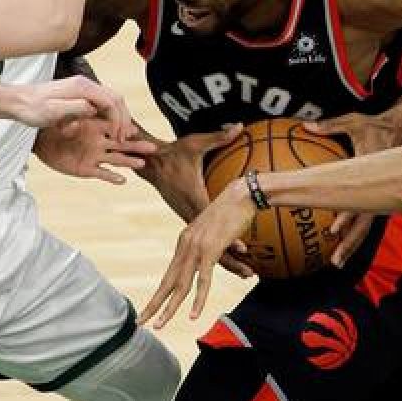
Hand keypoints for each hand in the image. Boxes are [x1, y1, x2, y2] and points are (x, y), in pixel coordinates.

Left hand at [10, 76, 130, 132]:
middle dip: (124, 118)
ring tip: (121, 134)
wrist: (18, 101)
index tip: (118, 136)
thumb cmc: (32, 107)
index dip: (118, 119)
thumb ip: (74, 108)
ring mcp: (84, 90)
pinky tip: (110, 127)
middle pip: (116, 99)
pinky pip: (102, 104)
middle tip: (125, 136)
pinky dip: (110, 116)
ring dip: (119, 117)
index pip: (111, 101)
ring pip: (111, 101)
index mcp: (82, 87)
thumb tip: (93, 108)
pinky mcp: (80, 97)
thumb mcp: (52, 110)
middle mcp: (86, 86)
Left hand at [34, 116, 155, 184]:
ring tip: (142, 164)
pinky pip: (101, 174)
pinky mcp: (86, 168)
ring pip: (115, 159)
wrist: (39, 138)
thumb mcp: (58, 114)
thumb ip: (72, 116)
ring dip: (129, 161)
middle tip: (152, 148)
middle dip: (136, 145)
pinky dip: (111, 177)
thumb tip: (82, 115)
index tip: (135, 131)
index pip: (113, 125)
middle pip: (121, 143)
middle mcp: (98, 141)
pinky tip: (122, 181)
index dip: (124, 128)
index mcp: (94, 125)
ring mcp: (93, 155)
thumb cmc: (50, 122)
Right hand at [139, 122, 253, 276]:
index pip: (213, 222)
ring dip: (226, 262)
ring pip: (207, 249)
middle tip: (250, 273)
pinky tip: (234, 260)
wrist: (152, 162)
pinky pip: (204, 244)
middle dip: (230, 261)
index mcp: (194, 197)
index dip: (227, 237)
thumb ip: (219, 137)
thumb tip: (238, 127)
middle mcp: (190, 214)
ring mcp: (188, 220)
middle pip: (210, 245)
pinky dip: (218, 253)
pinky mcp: (188, 222)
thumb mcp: (196, 143)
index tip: (243, 249)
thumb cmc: (175, 151)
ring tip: (247, 273)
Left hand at [144, 182, 258, 326]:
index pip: (168, 274)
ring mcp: (197, 248)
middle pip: (167, 282)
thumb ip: (219, 252)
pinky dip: (198, 299)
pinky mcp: (211, 249)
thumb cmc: (234, 212)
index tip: (149, 311)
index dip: (159, 295)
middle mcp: (186, 245)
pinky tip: (193, 315)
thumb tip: (231, 269)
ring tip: (160, 325)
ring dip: (169, 308)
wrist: (243, 194)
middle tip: (141, 323)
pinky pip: (203, 280)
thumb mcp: (219, 235)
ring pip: (181, 285)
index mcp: (185, 242)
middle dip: (154, 305)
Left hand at [304, 110, 401, 265]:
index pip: (356, 200)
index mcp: (369, 175)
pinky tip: (342, 241)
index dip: (346, 216)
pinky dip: (353, 230)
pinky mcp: (379, 196)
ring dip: (351, 243)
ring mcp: (379, 195)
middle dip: (349, 244)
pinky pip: (365, 217)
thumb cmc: (378, 126)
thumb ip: (331, 126)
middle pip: (362, 224)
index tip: (333, 230)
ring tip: (338, 260)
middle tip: (336, 261)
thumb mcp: (355, 123)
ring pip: (364, 225)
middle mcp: (375, 190)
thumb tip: (307, 124)